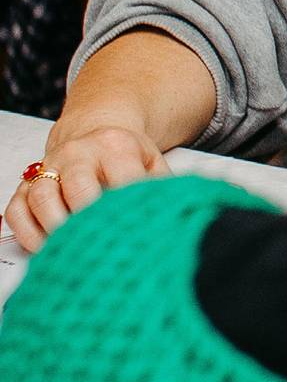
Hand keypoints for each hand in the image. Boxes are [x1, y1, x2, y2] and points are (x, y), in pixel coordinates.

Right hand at [7, 125, 169, 249]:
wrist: (97, 131)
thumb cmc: (127, 155)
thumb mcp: (154, 163)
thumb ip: (162, 189)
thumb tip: (175, 223)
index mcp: (116, 147)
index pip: (121, 178)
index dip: (128, 207)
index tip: (136, 235)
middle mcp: (78, 154)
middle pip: (77, 185)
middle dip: (87, 217)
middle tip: (100, 245)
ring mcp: (50, 168)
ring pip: (41, 197)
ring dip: (54, 227)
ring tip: (70, 250)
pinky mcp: (28, 184)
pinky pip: (17, 209)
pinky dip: (27, 231)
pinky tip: (43, 247)